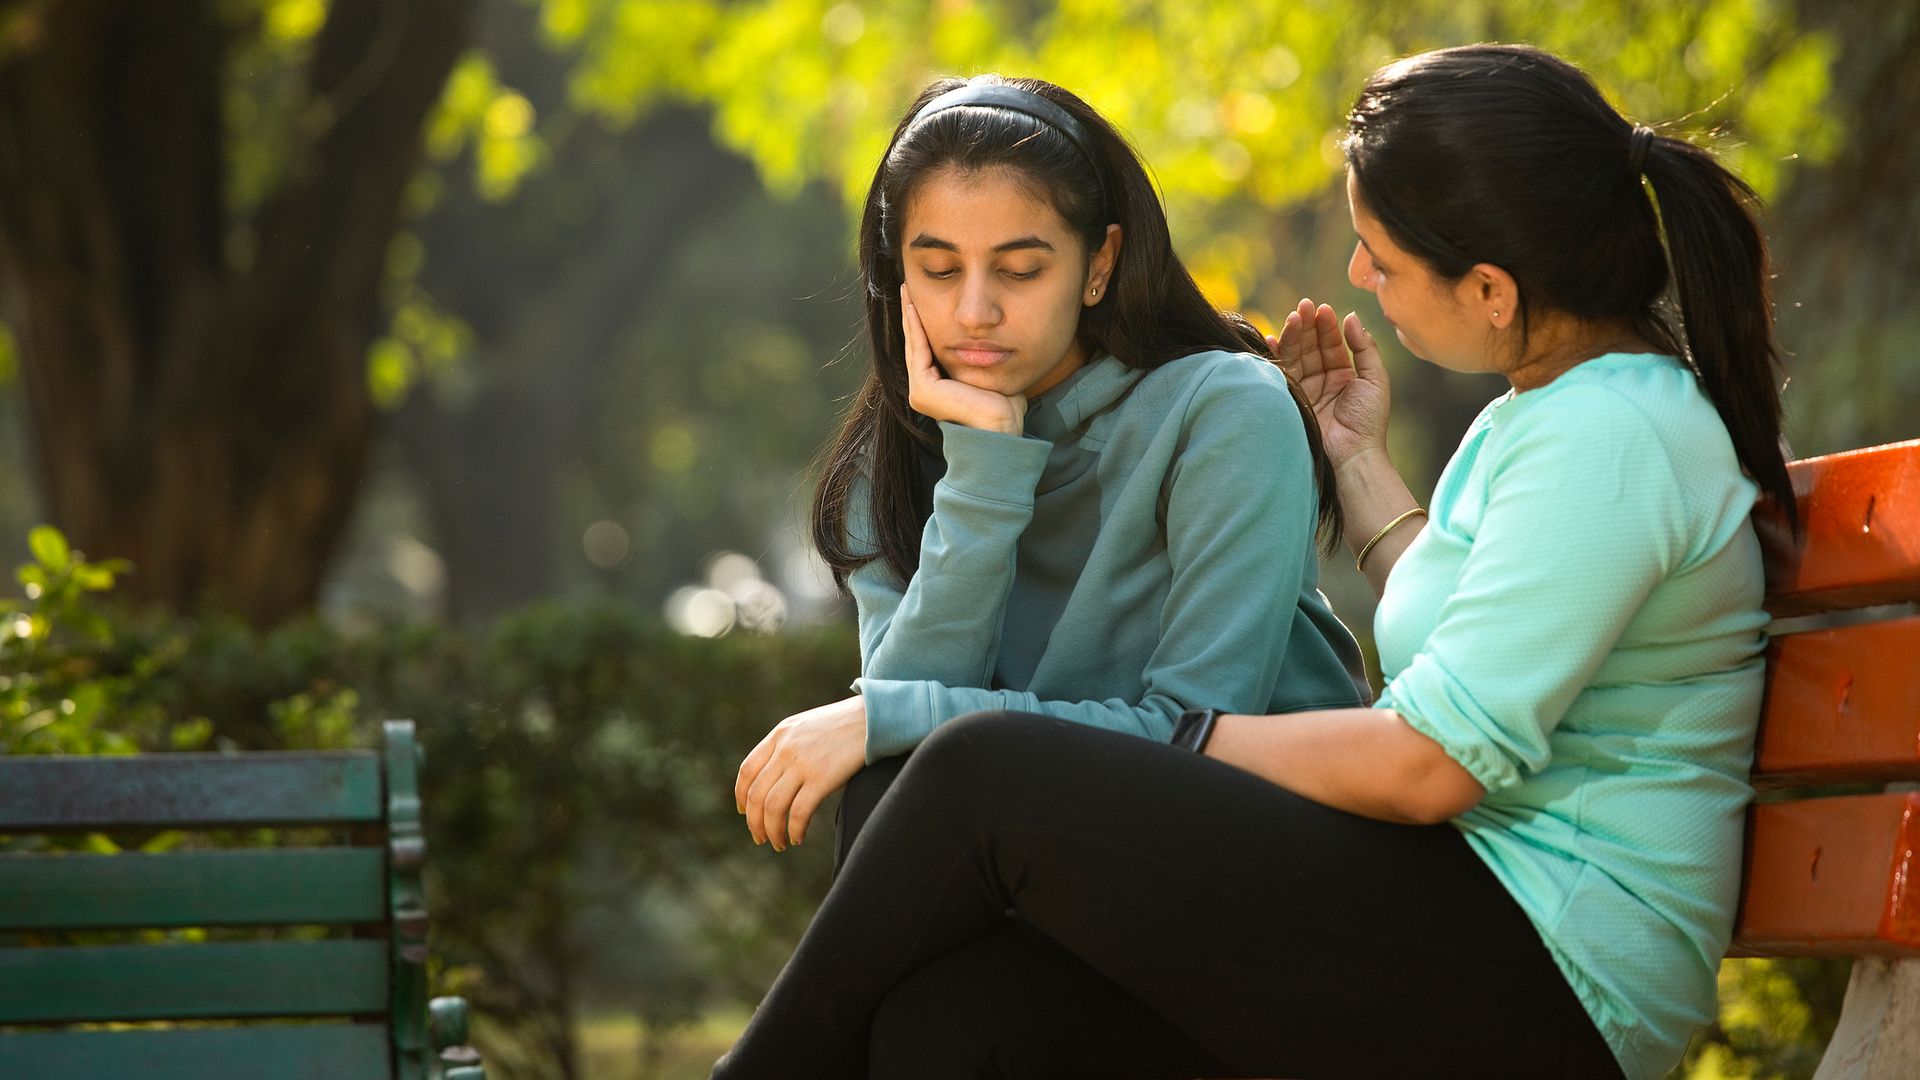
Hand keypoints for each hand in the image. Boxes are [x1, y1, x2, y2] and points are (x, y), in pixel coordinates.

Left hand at [735, 695, 867, 850]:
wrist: (875, 718)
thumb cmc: (846, 725)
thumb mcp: (808, 727)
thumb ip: (789, 746)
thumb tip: (777, 778)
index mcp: (780, 734)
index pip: (747, 770)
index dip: (741, 796)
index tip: (745, 813)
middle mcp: (785, 748)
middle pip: (756, 794)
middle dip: (755, 823)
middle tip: (761, 839)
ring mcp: (802, 763)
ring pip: (773, 807)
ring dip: (773, 831)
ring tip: (780, 844)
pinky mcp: (822, 778)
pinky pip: (798, 812)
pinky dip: (794, 830)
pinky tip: (798, 837)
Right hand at [901, 285, 1027, 434]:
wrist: (1002, 428)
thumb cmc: (1004, 407)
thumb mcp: (988, 373)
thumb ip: (980, 358)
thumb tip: (988, 340)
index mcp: (937, 390)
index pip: (928, 350)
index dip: (924, 324)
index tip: (922, 300)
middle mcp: (923, 392)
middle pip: (917, 345)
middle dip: (912, 315)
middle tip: (907, 289)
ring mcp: (920, 392)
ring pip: (914, 345)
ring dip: (910, 316)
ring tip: (906, 291)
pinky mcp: (923, 389)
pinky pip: (919, 350)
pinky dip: (916, 328)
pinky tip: (914, 307)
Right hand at [1266, 299, 1391, 471]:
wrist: (1352, 455)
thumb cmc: (1369, 420)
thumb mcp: (1375, 378)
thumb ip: (1364, 347)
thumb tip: (1351, 317)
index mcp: (1345, 375)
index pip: (1331, 344)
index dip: (1326, 326)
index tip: (1323, 308)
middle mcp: (1323, 380)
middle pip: (1311, 346)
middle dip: (1307, 326)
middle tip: (1304, 306)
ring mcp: (1305, 390)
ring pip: (1295, 356)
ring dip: (1292, 335)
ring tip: (1293, 316)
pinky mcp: (1290, 400)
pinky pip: (1281, 373)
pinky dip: (1274, 356)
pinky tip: (1271, 338)